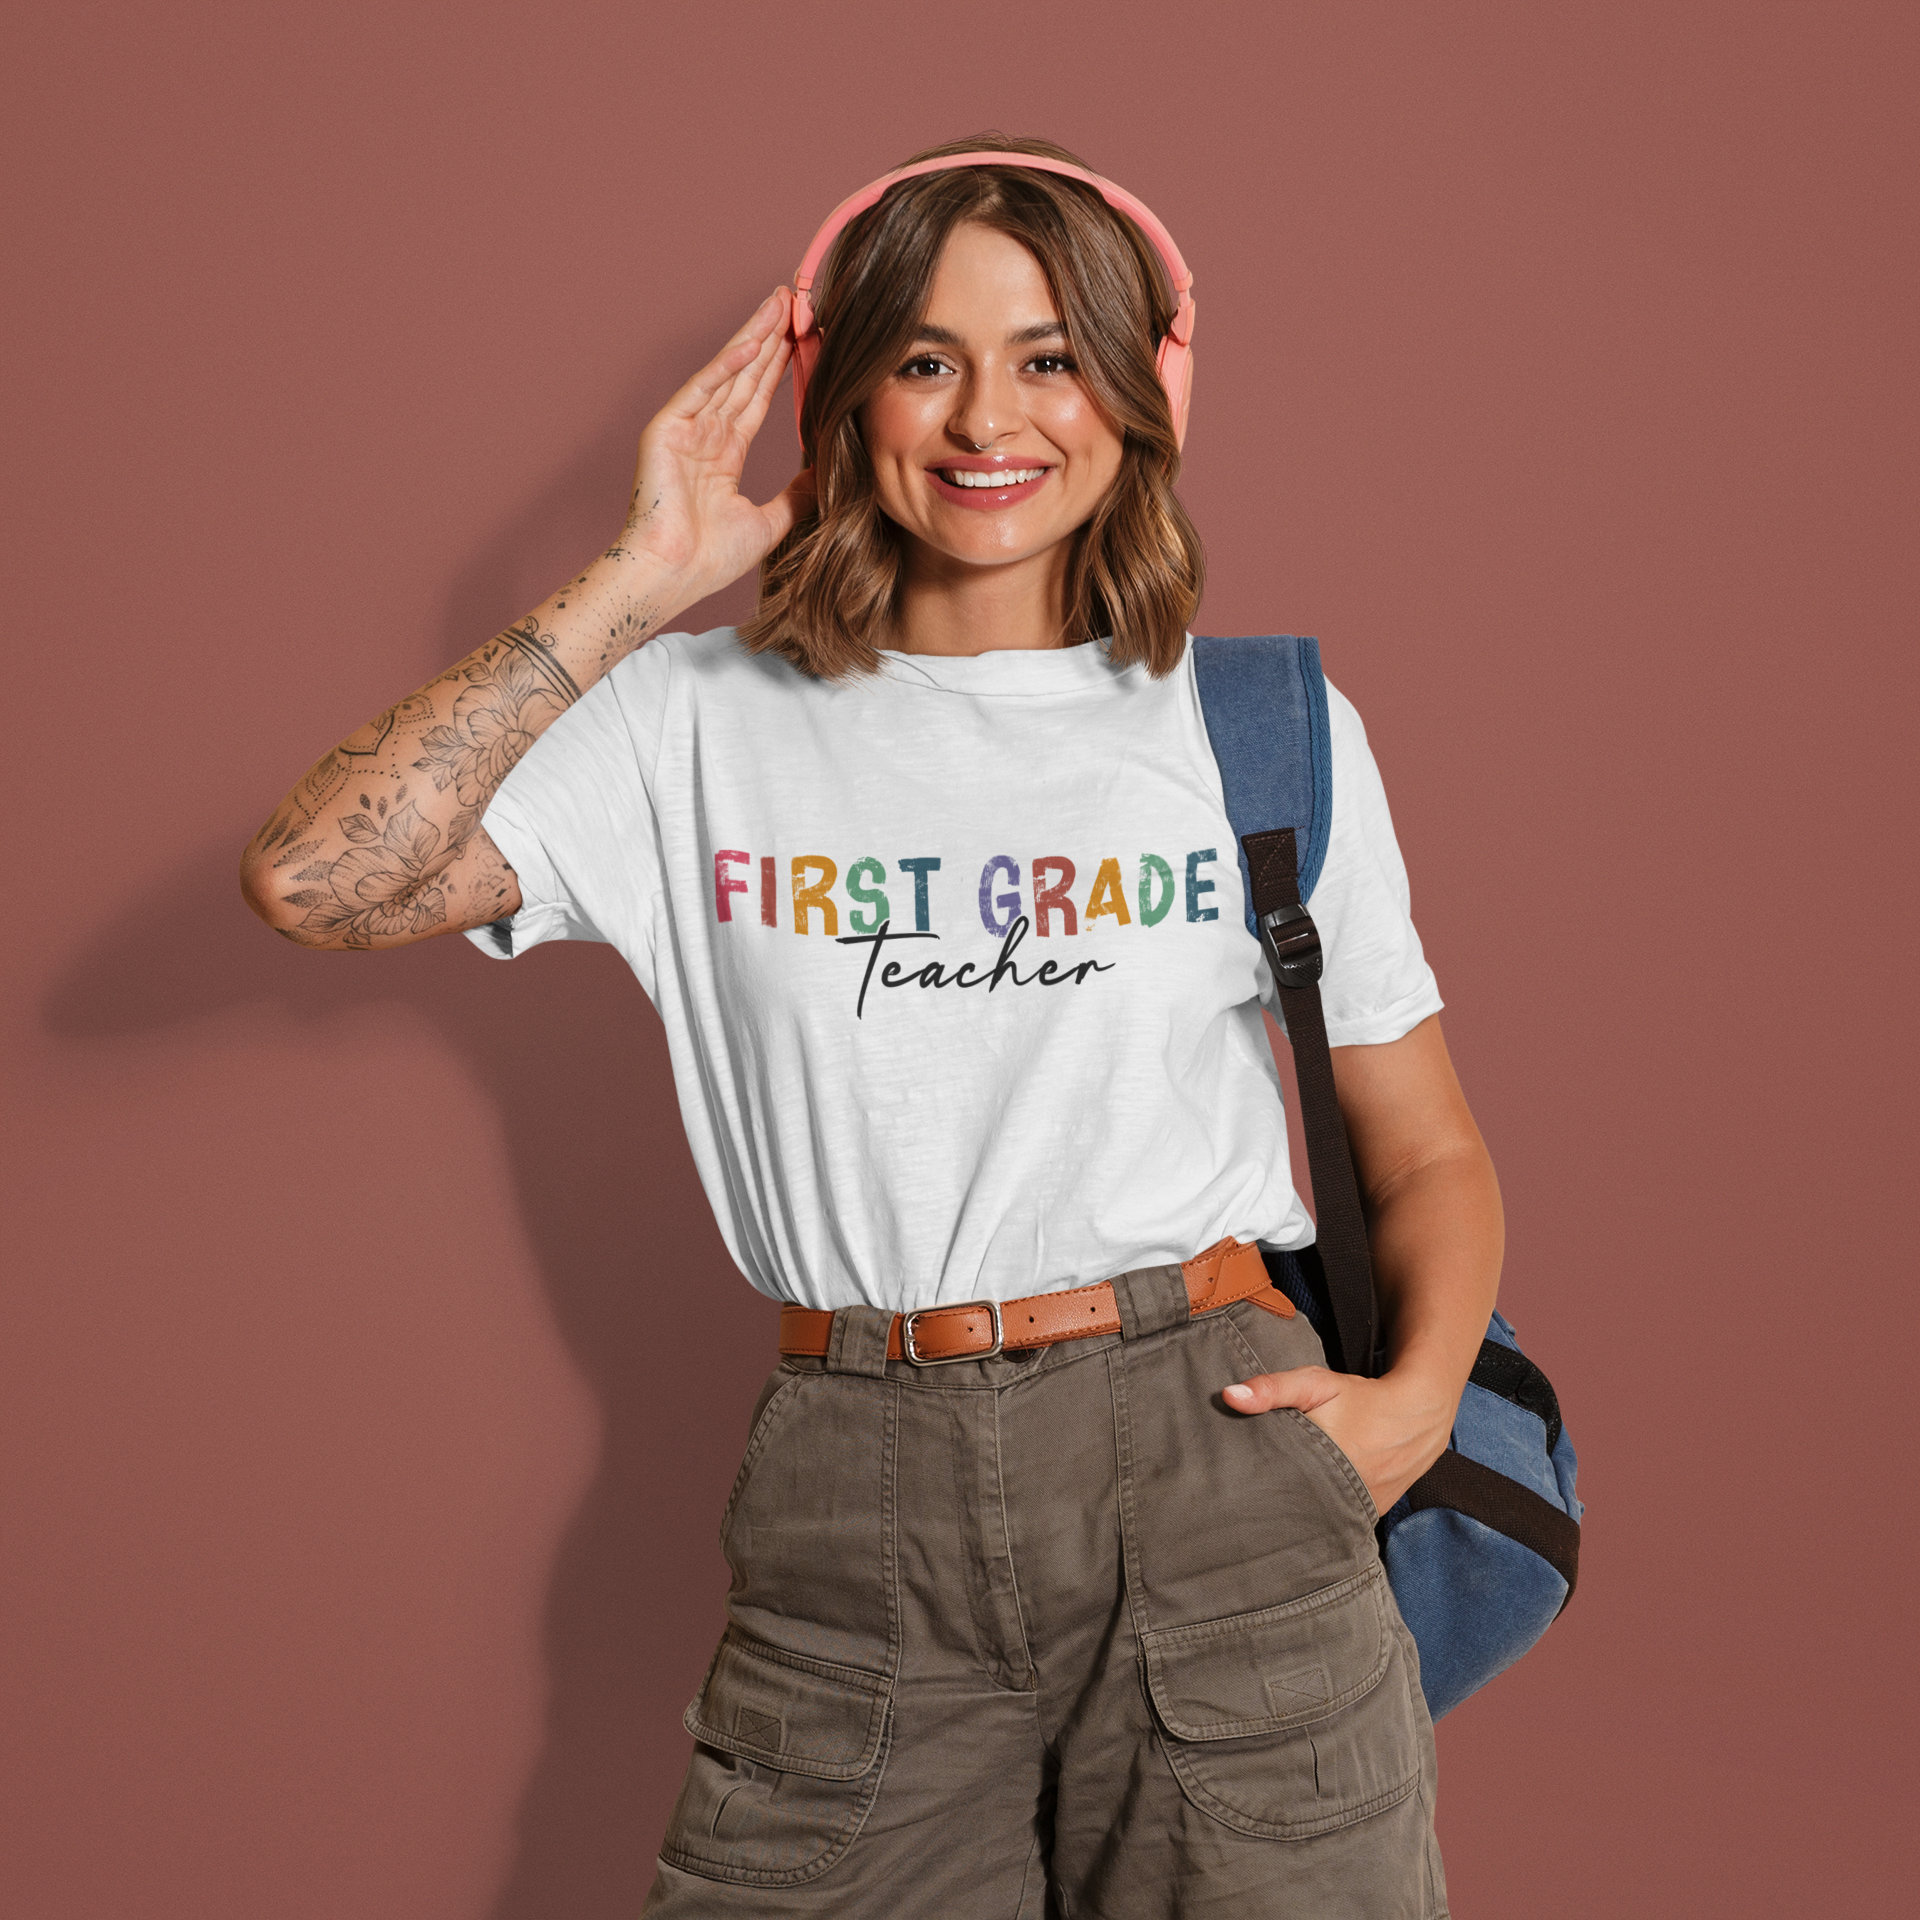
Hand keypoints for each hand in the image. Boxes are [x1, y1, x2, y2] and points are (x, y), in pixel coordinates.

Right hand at [614, 286, 815, 610]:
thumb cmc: (708, 561)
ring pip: (726, 373)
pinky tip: (752, 340)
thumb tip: (825, 474)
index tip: (805, 340)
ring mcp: (685, 430)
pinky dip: (726, 366)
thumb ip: (796, 495)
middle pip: (744, 377)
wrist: (671, 576)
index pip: (757, 400)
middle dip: (770, 339)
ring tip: (779, 303)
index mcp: (722, 456)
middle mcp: (704, 436)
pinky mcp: (667, 429)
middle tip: (795, 301)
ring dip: (753, 337)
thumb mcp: (769, 523)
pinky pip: (702, 389)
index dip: (780, 369)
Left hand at [1222, 1365, 1454, 1516]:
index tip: (1229, 1480)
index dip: (1250, 1481)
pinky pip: (1335, 1520)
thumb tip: (1229, 1397)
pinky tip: (1303, 1504)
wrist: (1418, 1417)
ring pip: (1313, 1516)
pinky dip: (1319, 1512)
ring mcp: (1357, 1511)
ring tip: (1268, 1503)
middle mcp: (1342, 1494)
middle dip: (1268, 1498)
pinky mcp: (1368, 1518)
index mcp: (1324, 1461)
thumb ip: (1272, 1389)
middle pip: (1290, 1503)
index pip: (1272, 1482)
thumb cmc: (1360, 1399)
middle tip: (1241, 1493)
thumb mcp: (1316, 1384)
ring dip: (1294, 1508)